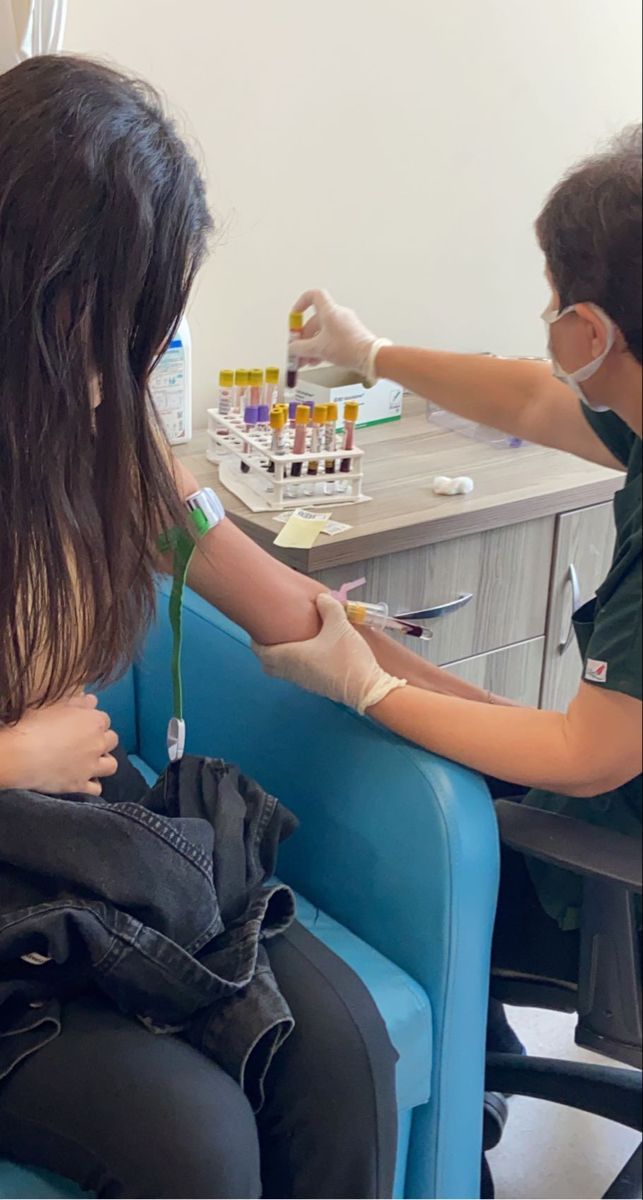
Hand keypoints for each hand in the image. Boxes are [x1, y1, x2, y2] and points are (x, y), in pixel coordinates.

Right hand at [0, 693, 118, 795]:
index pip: (104, 719)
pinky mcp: (80, 785)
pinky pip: (96, 789)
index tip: (81, 724)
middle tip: (86, 742)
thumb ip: (77, 702)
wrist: (20, 755)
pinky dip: (92, 785)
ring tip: (90, 761)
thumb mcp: (54, 705)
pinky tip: (83, 781)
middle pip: (112, 740)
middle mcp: (98, 743)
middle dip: (102, 740)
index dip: (92, 721)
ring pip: (111, 765)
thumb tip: (92, 700)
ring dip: (103, 762)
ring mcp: (91, 766)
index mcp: (93, 721)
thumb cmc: (34, 724)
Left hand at [254, 593, 405, 714]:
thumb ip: (328, 607)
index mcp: (290, 656)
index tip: (259, 629)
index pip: (261, 651)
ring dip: (280, 658)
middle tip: (273, 636)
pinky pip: (295, 674)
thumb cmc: (347, 657)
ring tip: (290, 642)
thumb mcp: (339, 625)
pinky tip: (309, 653)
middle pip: (268, 664)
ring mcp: (303, 681)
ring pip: (281, 671)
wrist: (366, 688)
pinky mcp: (315, 686)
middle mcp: (292, 671)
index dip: (256, 640)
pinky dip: (294, 664)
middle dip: (266, 650)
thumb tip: (321, 598)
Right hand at [290, 289, 389, 378]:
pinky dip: (322, 348)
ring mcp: (345, 325)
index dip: (301, 303)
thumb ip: (300, 348)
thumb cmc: (349, 348)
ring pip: (322, 332)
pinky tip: (317, 360)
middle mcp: (338, 315)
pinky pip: (331, 339)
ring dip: (311, 346)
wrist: (370, 358)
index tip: (295, 316)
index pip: (314, 296)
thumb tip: (292, 348)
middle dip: (303, 337)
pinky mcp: (350, 336)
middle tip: (297, 350)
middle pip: (314, 321)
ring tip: (305, 361)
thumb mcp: (318, 348)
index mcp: (330, 311)